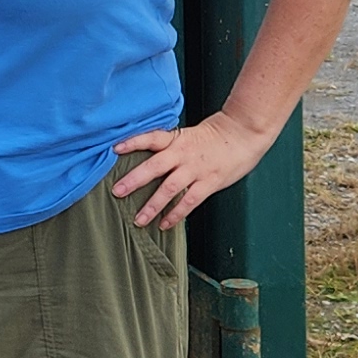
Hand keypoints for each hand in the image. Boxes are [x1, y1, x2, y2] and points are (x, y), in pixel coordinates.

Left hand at [108, 114, 269, 228]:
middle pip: (154, 166)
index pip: (151, 138)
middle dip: (134, 180)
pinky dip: (176, 214)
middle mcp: (183, 154)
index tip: (114, 149)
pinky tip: (165, 224)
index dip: (133, 142)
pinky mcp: (209, 182)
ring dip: (152, 205)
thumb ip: (171, 147)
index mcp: (177, 139)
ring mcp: (196, 169)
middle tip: (117, 191)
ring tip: (138, 219)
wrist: (243, 133)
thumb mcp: (189, 135)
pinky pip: (189, 201)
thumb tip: (148, 160)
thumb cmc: (216, 135)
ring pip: (170, 188)